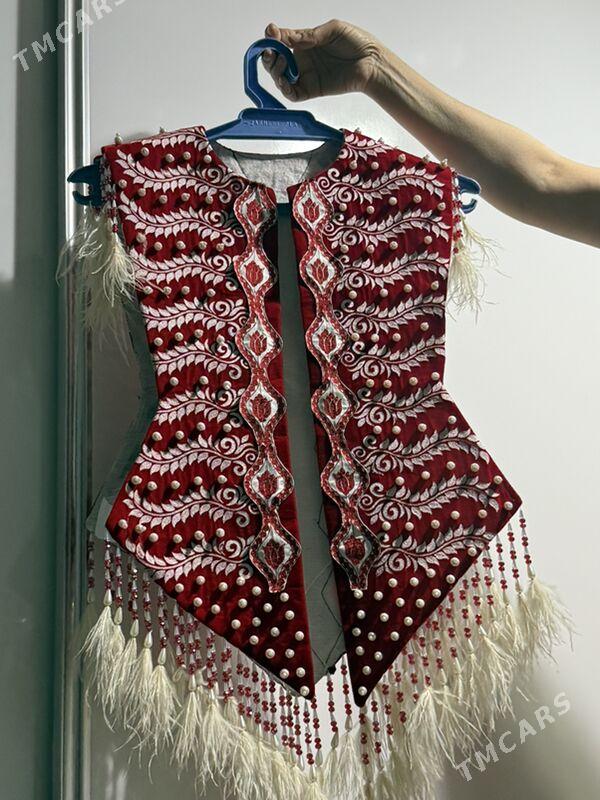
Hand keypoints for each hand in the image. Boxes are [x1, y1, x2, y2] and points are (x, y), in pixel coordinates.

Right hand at [262, 19, 382, 100]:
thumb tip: (288, 37)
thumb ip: (309, 35)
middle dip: (269, 56)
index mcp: (306, 42)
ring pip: (281, 78)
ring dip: (275, 71)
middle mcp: (303, 59)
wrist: (372, 62)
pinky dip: (285, 89)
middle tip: (270, 52)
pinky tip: (284, 80)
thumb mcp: (332, 30)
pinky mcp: (312, 90)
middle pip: (277, 61)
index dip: (273, 37)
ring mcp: (307, 75)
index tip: (271, 32)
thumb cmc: (357, 43)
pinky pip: (293, 94)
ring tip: (280, 63)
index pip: (282, 40)